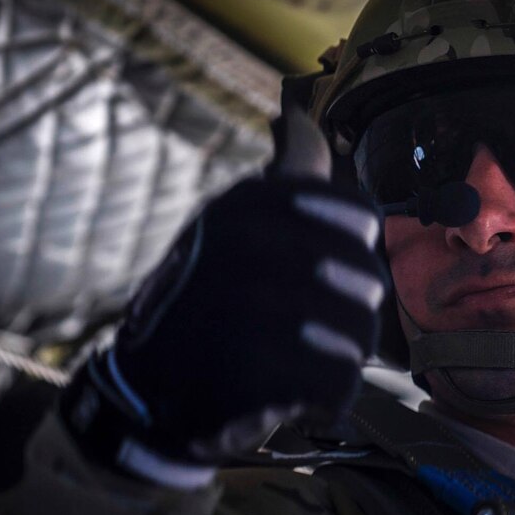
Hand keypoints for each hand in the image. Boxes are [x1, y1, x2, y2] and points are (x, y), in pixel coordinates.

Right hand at [59, 109, 384, 478]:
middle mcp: (240, 241)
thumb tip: (295, 115)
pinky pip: (336, 382)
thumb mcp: (240, 226)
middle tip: (323, 332)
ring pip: (356, 334)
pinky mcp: (243, 370)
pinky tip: (303, 397)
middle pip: (366, 280)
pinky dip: (331, 399)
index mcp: (247, 202)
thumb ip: (285, 177)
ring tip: (310, 363)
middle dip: (356, 317)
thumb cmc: (213, 300)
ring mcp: (238, 304)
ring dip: (343, 359)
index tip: (331, 273)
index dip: (358, 254)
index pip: (359, 215)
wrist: (148, 388)